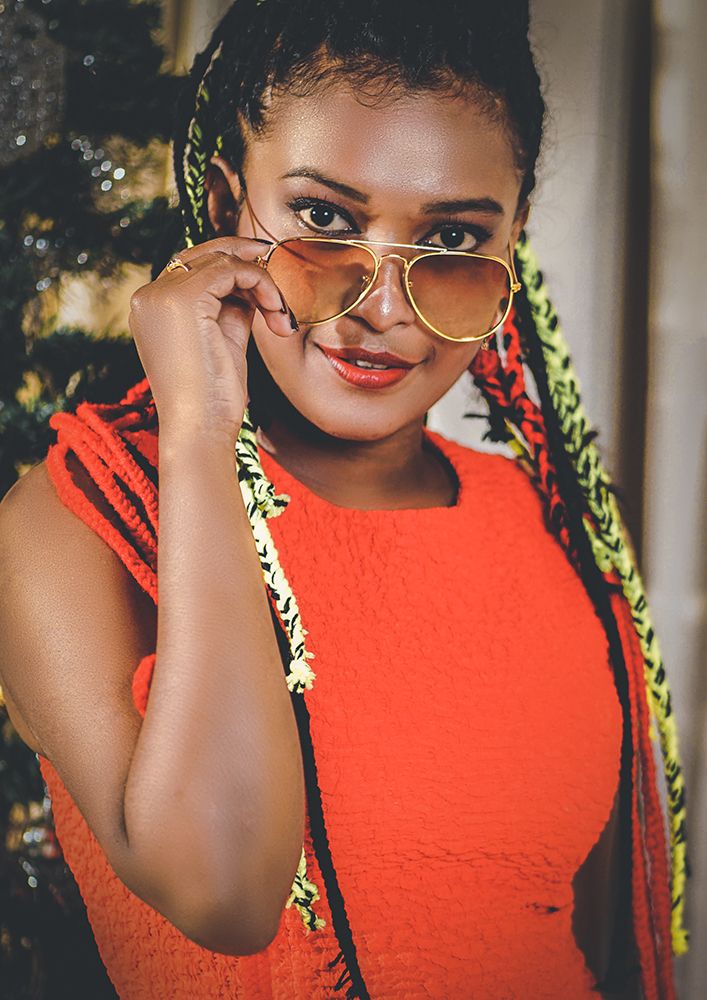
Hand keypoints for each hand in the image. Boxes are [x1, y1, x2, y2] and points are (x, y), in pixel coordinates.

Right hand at [128, 236, 295, 445]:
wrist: (200, 429)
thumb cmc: (212, 397)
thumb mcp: (223, 340)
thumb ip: (231, 307)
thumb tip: (252, 283)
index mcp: (152, 307)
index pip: (195, 269)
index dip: (235, 272)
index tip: (267, 289)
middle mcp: (149, 295)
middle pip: (206, 255)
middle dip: (249, 266)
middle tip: (279, 289)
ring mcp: (162, 294)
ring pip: (223, 259)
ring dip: (263, 283)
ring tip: (280, 318)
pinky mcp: (184, 298)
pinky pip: (234, 269)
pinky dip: (263, 285)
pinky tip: (276, 315)